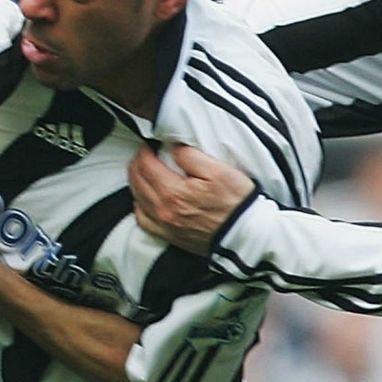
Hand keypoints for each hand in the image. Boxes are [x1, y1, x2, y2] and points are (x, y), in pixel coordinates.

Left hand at [128, 144, 254, 254]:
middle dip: (137, 164)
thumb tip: (173, 148)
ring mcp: (166, 226)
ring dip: (136, 182)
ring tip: (142, 172)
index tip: (150, 144)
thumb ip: (191, 157)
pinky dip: (140, 207)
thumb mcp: (218, 171)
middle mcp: (164, 211)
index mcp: (173, 192)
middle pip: (137, 182)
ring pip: (137, 200)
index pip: (145, 166)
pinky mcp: (171, 236)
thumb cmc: (236, 203)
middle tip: (144, 154)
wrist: (245, 235)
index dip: (144, 151)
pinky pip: (144, 222)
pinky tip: (145, 200)